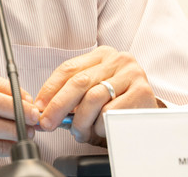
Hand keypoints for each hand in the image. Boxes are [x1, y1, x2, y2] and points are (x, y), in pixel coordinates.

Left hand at [34, 46, 158, 145]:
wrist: (149, 117)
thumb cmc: (118, 104)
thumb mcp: (94, 93)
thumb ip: (72, 97)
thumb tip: (44, 110)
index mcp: (103, 55)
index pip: (69, 68)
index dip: (50, 89)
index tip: (38, 107)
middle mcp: (119, 59)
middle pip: (79, 82)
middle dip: (58, 105)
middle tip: (47, 123)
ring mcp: (132, 74)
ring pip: (94, 98)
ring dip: (81, 121)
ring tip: (80, 132)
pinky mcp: (142, 92)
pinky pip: (110, 112)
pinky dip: (100, 126)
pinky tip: (102, 129)